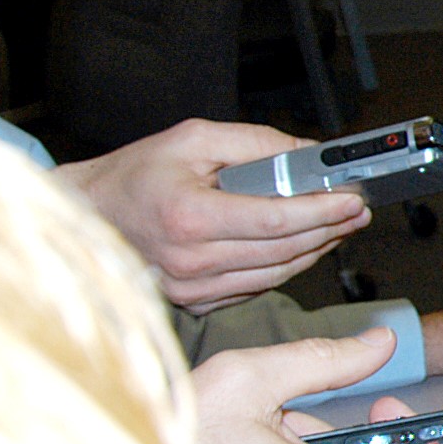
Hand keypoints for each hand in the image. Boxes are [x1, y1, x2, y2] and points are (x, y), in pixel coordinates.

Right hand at [54, 119, 368, 309]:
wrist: (86, 215)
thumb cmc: (132, 177)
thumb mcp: (192, 140)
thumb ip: (255, 144)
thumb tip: (309, 154)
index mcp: (190, 218)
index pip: (276, 220)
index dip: (322, 211)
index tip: (352, 201)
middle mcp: (192, 260)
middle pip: (284, 251)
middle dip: (330, 229)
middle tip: (356, 212)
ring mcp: (192, 288)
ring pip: (276, 275)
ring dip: (314, 251)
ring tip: (338, 227)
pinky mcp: (195, 302)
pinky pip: (255, 289)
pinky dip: (284, 268)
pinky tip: (301, 248)